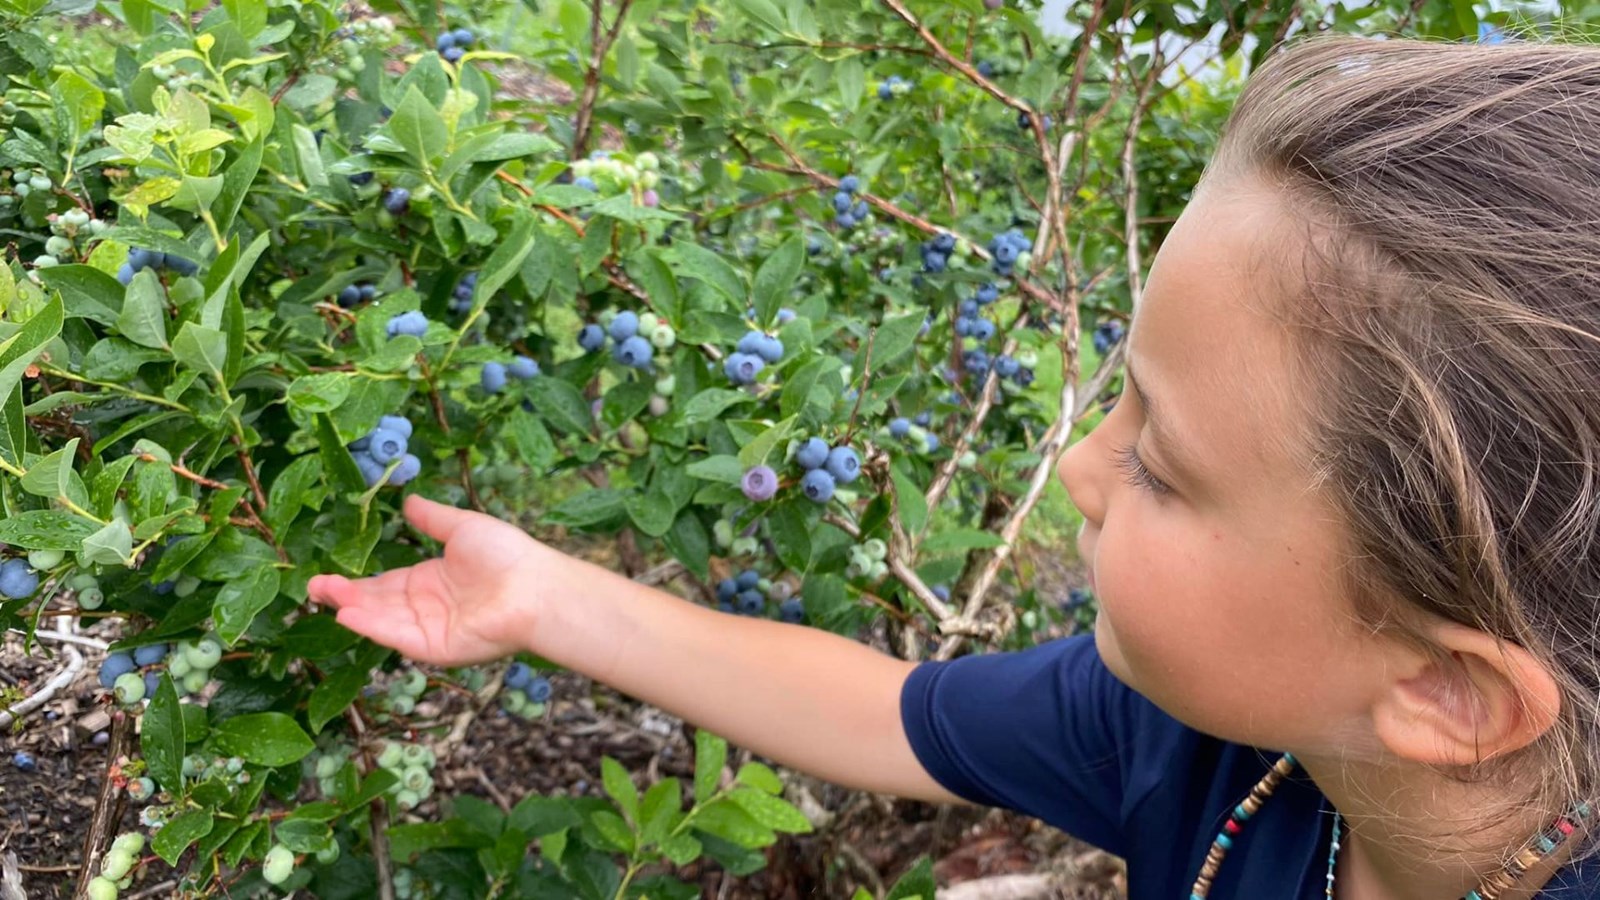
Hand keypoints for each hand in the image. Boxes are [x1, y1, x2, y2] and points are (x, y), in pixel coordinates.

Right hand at [307, 495, 551, 665]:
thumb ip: (433, 519)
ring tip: (322, 595)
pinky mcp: (436, 648)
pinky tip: (349, 614)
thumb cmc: (506, 555)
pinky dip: (374, 627)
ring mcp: (430, 629)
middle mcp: (427, 607)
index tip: (327, 576)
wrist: (535, 587)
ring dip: (353, 609)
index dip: (357, 582)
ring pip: (383, 620)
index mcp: (431, 581)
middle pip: (377, 603)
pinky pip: (400, 637)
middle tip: (312, 587)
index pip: (386, 584)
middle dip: (344, 595)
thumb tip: (408, 501)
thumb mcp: (463, 528)